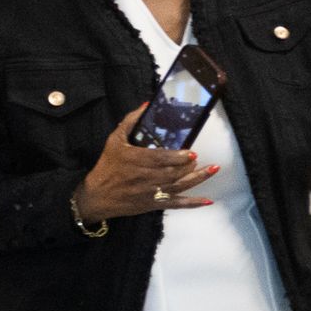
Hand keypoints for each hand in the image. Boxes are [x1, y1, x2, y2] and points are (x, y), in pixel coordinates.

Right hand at [74, 106, 216, 220]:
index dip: (178, 157)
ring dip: (198, 178)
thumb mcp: (115, 140)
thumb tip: (146, 105)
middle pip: (174, 172)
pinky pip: (177, 204)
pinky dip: (193, 203)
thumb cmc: (107, 166)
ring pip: (180, 186)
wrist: (97, 196)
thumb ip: (130, 122)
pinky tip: (207, 200)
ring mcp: (152, 193)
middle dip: (188, 165)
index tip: (192, 153)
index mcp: (136, 160)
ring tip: (213, 169)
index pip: (161, 159)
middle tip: (197, 159)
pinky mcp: (155, 204)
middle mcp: (146, 178)